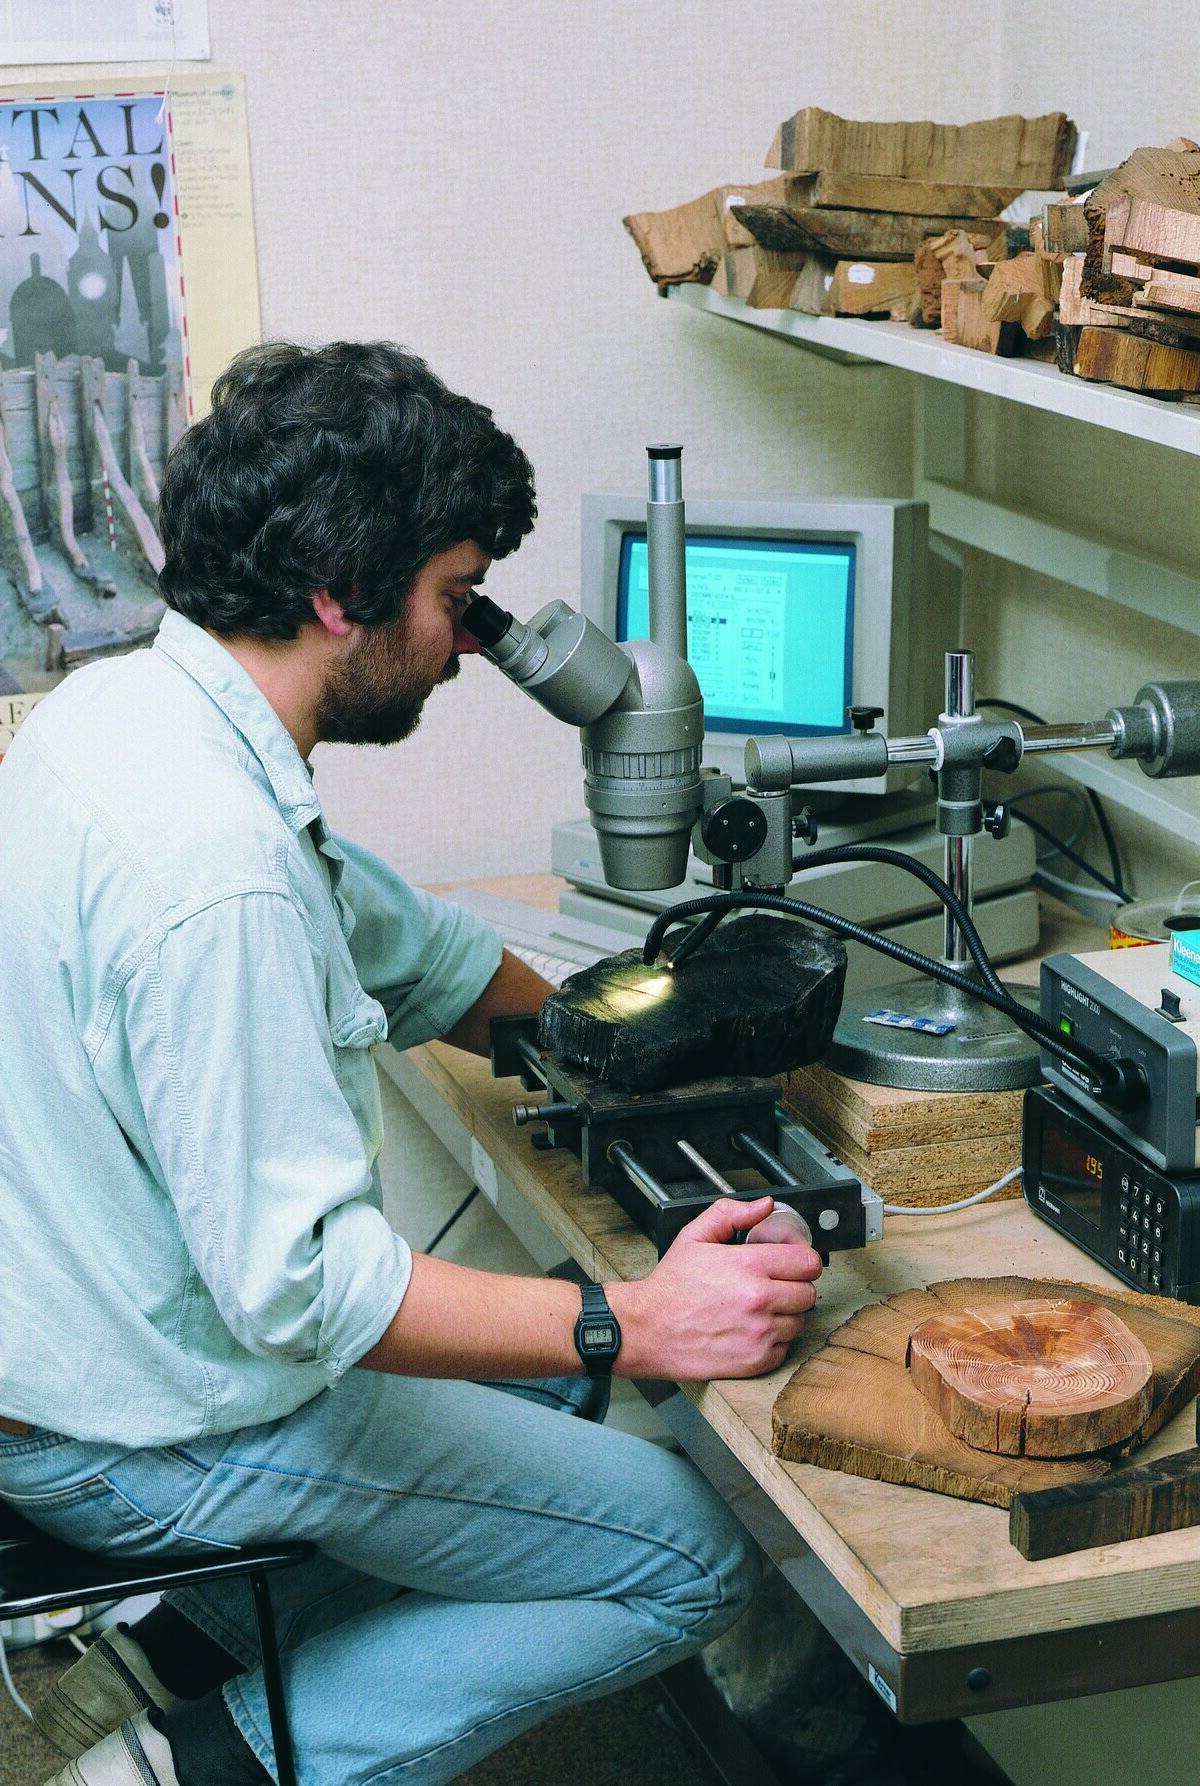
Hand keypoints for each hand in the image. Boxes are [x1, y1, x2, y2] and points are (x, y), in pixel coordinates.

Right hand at [609, 1196, 822, 1381]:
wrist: (646, 1329)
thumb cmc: (669, 1287)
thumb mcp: (694, 1237)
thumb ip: (731, 1214)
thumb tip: (763, 1206)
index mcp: (749, 1265)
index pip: (808, 1262)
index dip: (803, 1260)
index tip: (794, 1263)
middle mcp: (759, 1299)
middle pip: (809, 1292)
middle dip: (795, 1286)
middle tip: (776, 1285)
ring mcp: (759, 1333)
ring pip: (800, 1321)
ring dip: (786, 1315)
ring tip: (762, 1309)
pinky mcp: (755, 1361)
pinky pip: (785, 1349)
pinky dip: (775, 1341)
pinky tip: (753, 1330)